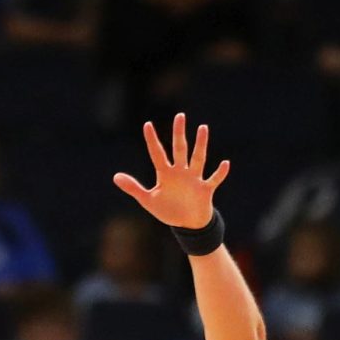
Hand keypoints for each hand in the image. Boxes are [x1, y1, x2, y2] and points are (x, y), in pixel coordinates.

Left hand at [113, 114, 230, 233]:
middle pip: (179, 149)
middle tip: (180, 115)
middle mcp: (180, 172)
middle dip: (179, 133)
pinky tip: (225, 163)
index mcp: (166, 174)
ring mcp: (194, 179)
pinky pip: (214, 179)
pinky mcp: (205, 190)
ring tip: (203, 127)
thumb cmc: (169, 210)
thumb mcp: (148, 200)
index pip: (157, 154)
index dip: (152, 140)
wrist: (188, 224)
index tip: (147, 125)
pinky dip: (220, 173)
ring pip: (198, 158)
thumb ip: (133, 188)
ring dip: (201, 144)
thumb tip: (115, 177)